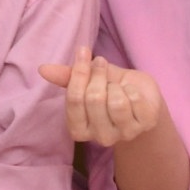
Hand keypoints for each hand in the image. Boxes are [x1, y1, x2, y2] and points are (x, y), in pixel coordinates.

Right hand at [39, 50, 164, 150]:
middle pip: (94, 99)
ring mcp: (125, 134)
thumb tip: (43, 69)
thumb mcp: (87, 80)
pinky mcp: (146, 125)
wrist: (142, 97)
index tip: (83, 51)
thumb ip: (67, 77)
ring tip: (117, 84)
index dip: (78, 72)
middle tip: (101, 65)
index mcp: (79, 129)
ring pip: (116, 101)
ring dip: (117, 85)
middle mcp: (101, 137)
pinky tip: (133, 93)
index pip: (74, 99)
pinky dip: (134, 89)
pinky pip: (136, 100)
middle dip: (98, 75)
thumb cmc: (109, 89)